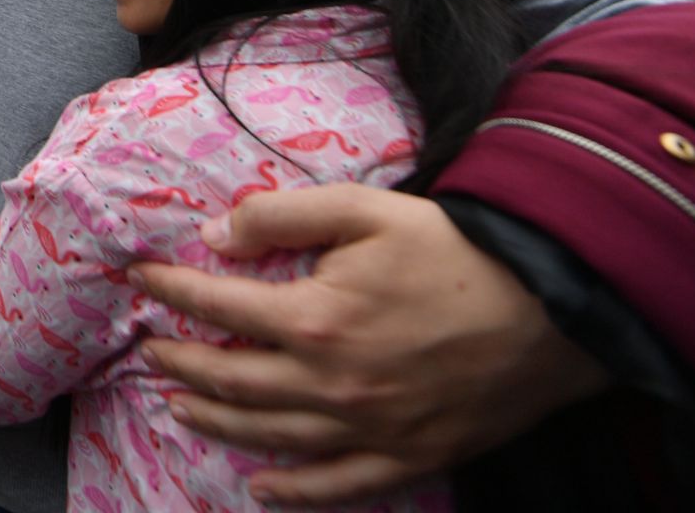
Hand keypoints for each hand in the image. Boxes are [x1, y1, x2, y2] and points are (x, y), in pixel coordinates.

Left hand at [127, 185, 606, 506]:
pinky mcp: (410, 454)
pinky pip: (339, 485)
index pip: (219, 305)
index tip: (140, 278)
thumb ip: (283, 216)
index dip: (172, 289)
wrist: (554, 308)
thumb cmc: (456, 250)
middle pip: (232, 379)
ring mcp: (369, 427)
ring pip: (271, 435)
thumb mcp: (365, 210)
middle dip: (181, 361)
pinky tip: (261, 488)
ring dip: (217, 420)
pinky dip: (294, 491)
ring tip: (180, 405)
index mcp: (315, 318)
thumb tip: (216, 234)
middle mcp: (332, 383)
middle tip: (151, 349)